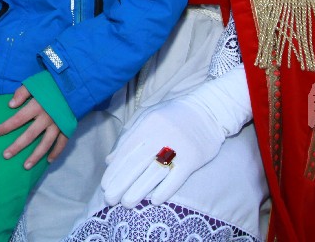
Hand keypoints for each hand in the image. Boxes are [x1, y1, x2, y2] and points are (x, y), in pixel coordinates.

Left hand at [0, 86, 68, 168]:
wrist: (75, 83)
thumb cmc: (52, 83)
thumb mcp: (35, 83)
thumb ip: (22, 92)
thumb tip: (10, 105)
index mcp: (37, 106)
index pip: (18, 119)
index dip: (6, 127)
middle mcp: (47, 118)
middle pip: (29, 135)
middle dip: (17, 146)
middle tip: (5, 155)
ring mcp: (58, 124)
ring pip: (45, 143)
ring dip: (36, 156)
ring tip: (26, 166)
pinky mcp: (67, 127)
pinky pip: (62, 143)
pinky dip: (56, 152)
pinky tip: (49, 161)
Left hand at [101, 97, 225, 206]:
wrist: (209, 110)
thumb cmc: (174, 116)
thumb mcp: (149, 118)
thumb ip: (129, 138)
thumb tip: (110, 160)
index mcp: (148, 125)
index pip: (127, 151)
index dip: (114, 170)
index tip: (105, 186)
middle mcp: (161, 135)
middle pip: (137, 163)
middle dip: (121, 183)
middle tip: (109, 200)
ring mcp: (178, 147)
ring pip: (154, 172)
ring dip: (138, 190)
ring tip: (126, 204)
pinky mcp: (193, 158)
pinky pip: (177, 177)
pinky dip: (165, 190)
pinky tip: (154, 201)